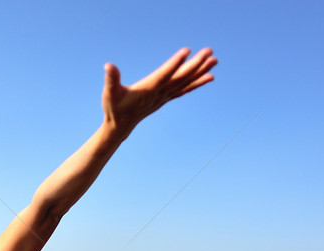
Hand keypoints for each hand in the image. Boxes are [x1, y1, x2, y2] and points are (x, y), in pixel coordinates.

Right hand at [102, 47, 216, 133]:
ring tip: (215, 60)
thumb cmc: (114, 107)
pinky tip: (210, 76)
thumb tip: (109, 66)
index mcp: (148, 90)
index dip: (175, 64)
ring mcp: (165, 96)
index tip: (187, 51)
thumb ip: (111, 79)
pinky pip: (185, 89)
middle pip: (181, 77)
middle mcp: (160, 93)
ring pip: (186, 82)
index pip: (164, 75)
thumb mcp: (109, 93)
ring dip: (201, 71)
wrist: (120, 126)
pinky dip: (198, 83)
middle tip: (209, 52)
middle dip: (196, 64)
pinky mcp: (166, 98)